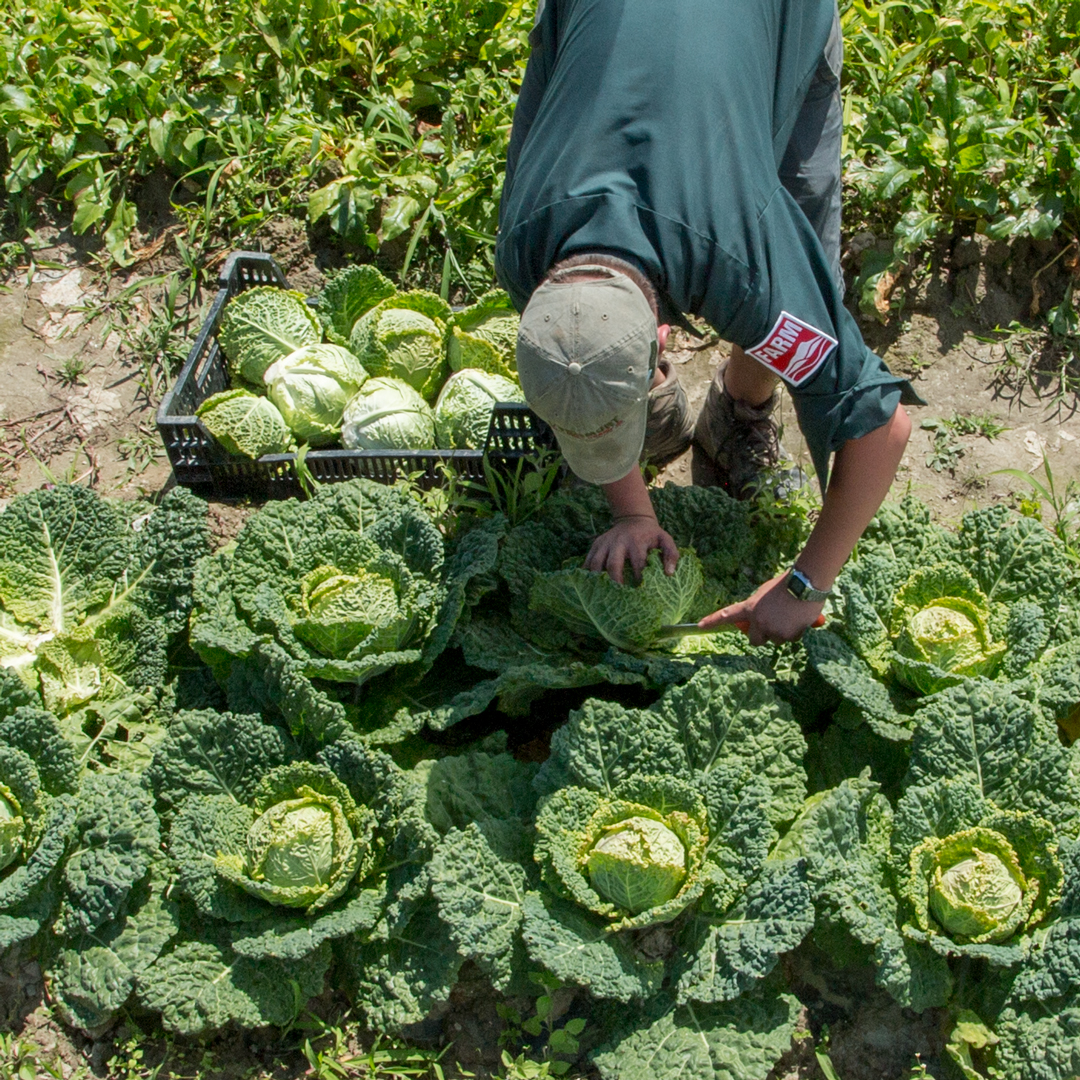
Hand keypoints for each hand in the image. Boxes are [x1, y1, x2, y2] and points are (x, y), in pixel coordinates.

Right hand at [584, 515, 678, 584]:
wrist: (633, 519)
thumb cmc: (651, 535)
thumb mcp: (665, 540)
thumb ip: (671, 555)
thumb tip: (669, 574)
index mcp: (637, 542)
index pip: (637, 564)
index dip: (639, 579)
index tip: (641, 593)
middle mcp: (619, 542)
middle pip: (613, 564)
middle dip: (615, 582)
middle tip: (619, 597)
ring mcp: (605, 542)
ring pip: (596, 563)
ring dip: (598, 579)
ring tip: (603, 593)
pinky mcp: (596, 544)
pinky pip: (588, 560)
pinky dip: (587, 573)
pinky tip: (590, 585)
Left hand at [698, 571, 824, 644]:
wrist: (805, 583)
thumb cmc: (787, 584)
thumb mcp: (765, 593)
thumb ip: (758, 607)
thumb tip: (758, 621)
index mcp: (750, 607)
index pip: (727, 614)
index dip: (712, 621)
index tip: (700, 626)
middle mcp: (758, 621)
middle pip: (754, 640)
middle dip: (762, 635)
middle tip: (772, 625)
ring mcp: (772, 629)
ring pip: (776, 639)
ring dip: (782, 632)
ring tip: (790, 615)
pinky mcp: (787, 635)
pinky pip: (791, 639)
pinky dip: (796, 632)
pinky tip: (799, 619)